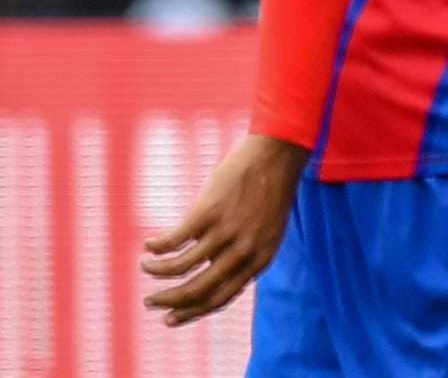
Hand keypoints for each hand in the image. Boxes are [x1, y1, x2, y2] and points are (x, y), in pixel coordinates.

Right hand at [141, 133, 308, 326]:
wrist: (278, 153)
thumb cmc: (269, 191)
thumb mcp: (266, 230)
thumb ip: (245, 254)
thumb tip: (210, 273)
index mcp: (260, 259)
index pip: (220, 299)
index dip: (191, 312)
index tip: (169, 318)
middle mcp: (244, 251)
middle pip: (197, 290)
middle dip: (169, 301)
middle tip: (150, 302)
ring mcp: (226, 231)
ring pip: (180, 268)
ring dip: (156, 271)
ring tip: (145, 266)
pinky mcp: (209, 211)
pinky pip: (174, 240)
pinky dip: (157, 247)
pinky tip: (149, 244)